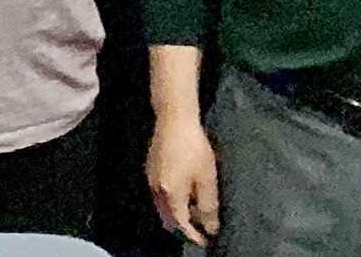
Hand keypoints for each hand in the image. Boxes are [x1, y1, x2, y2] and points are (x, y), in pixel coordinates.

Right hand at [148, 109, 219, 245]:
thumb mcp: (207, 179)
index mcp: (170, 194)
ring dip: (176, 213)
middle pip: (167, 217)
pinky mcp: (150, 168)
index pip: (180, 224)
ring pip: (162, 206)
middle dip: (183, 227)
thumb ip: (208, 206)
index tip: (205, 241)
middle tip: (200, 228)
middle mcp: (156, 190)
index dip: (193, 235)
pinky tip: (183, 193)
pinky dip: (170, 201)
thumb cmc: (194, 149)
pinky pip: (159, 194)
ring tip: (194, 211)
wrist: (174, 120)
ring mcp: (151, 178)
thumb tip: (210, 227)